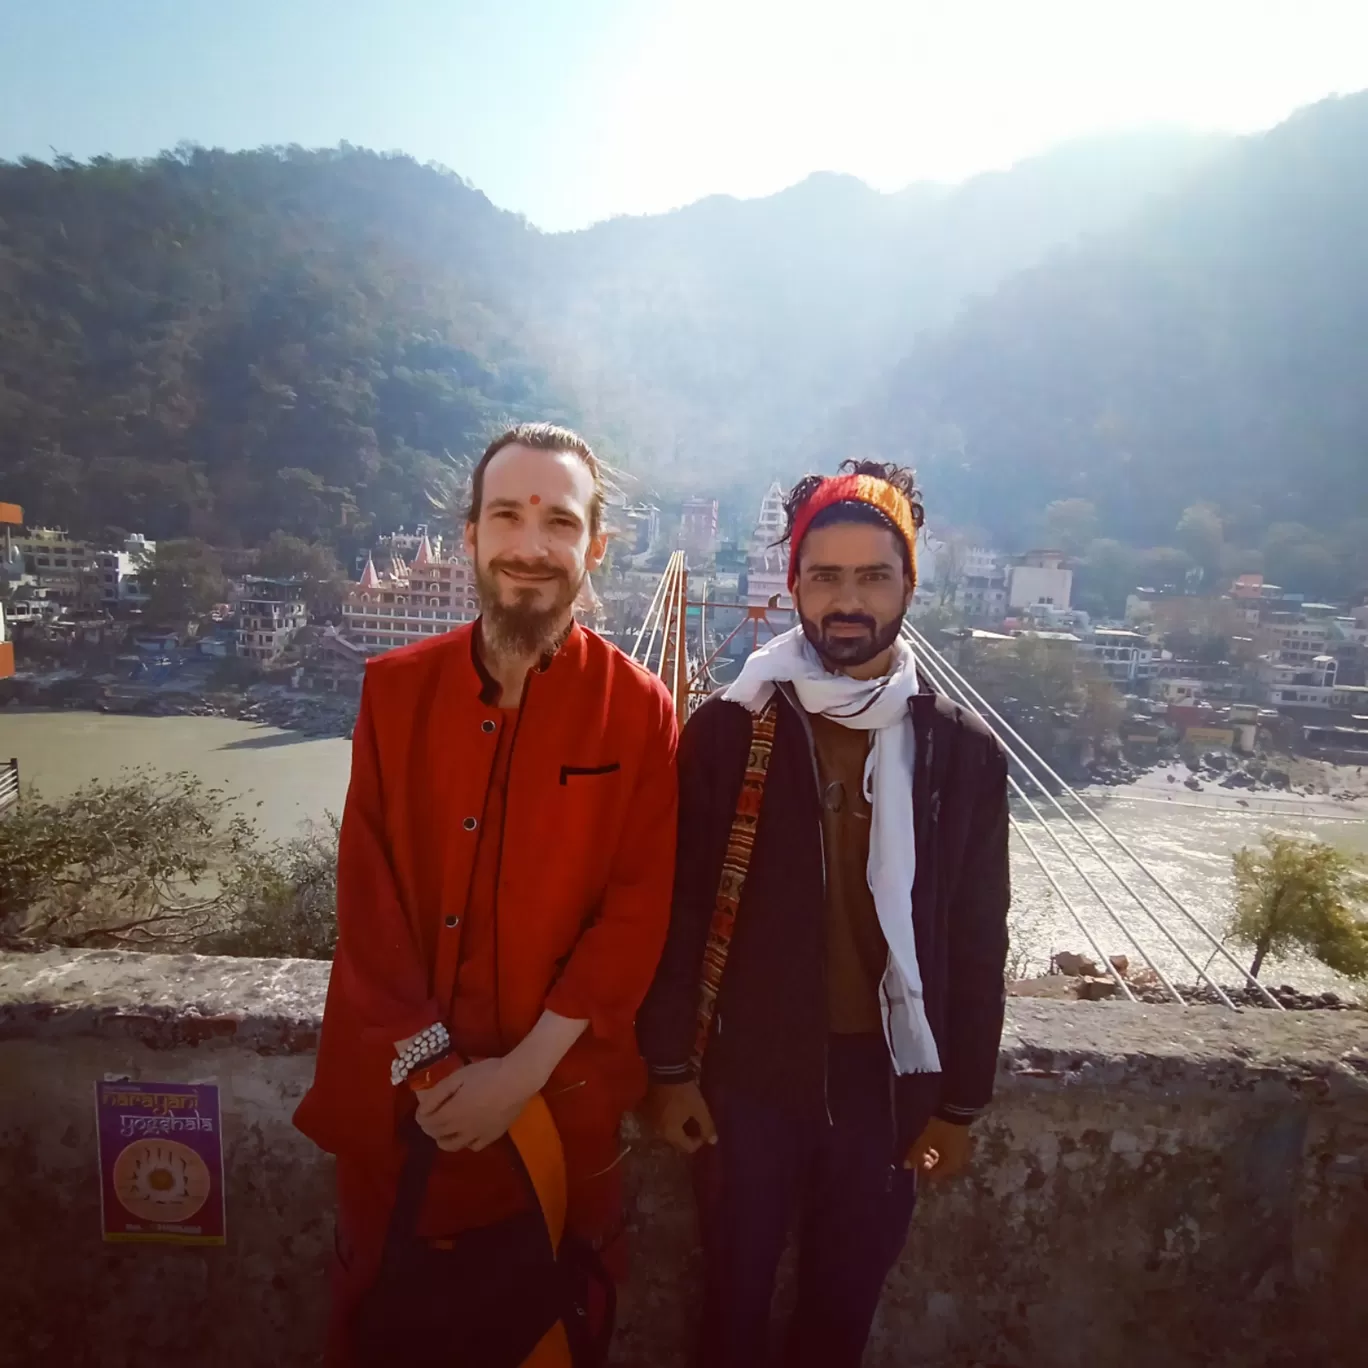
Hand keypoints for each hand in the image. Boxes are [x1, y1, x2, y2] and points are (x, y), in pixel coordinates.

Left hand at [414, 1057, 533, 1153]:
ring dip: (443, 1139)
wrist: (517, 1080)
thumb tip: (423, 1108)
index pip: (428, 1122)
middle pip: (437, 1135)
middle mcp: (461, 1129)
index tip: (421, 1112)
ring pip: (452, 1146)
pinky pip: (473, 1147)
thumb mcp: (458, 1076)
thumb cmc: (486, 1074)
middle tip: (431, 1118)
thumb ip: (438, 1093)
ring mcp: (477, 1135)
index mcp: (451, 1113)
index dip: (421, 1117)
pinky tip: (468, 1132)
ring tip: (445, 1129)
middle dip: (430, 1127)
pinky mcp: (492, 1137)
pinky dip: (466, 1142)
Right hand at [645, 1081, 716, 1154]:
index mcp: (671, 1133)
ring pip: (667, 1131)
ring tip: (685, 1116)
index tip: (704, 1129)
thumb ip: (707, 1127)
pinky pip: (659, 1121)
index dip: (699, 1140)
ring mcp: (650, 1121)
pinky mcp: (646, 1111)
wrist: (666, 1071)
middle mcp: (658, 1131)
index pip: (688, 1147)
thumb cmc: (684, 1092)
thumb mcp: (700, 1109)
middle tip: (696, 1123)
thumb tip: (713, 1142)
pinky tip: (674, 1110)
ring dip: (676, 1128)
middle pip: (676, 1141)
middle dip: (687, 1135)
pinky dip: (667, 1120)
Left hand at [904, 1116, 971, 1180]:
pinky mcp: (964, 1145)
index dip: (922, 1168)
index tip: (915, 1158)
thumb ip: (915, 1154)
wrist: (956, 1111)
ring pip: (945, 1159)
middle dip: (928, 1160)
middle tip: (920, 1149)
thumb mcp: (925, 1140)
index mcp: (950, 1166)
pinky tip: (935, 1140)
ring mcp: (963, 1154)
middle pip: (940, 1167)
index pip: (934, 1175)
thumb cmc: (940, 1129)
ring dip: (934, 1154)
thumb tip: (906, 1166)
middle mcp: (959, 1163)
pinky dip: (942, 1149)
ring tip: (927, 1143)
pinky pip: (951, 1152)